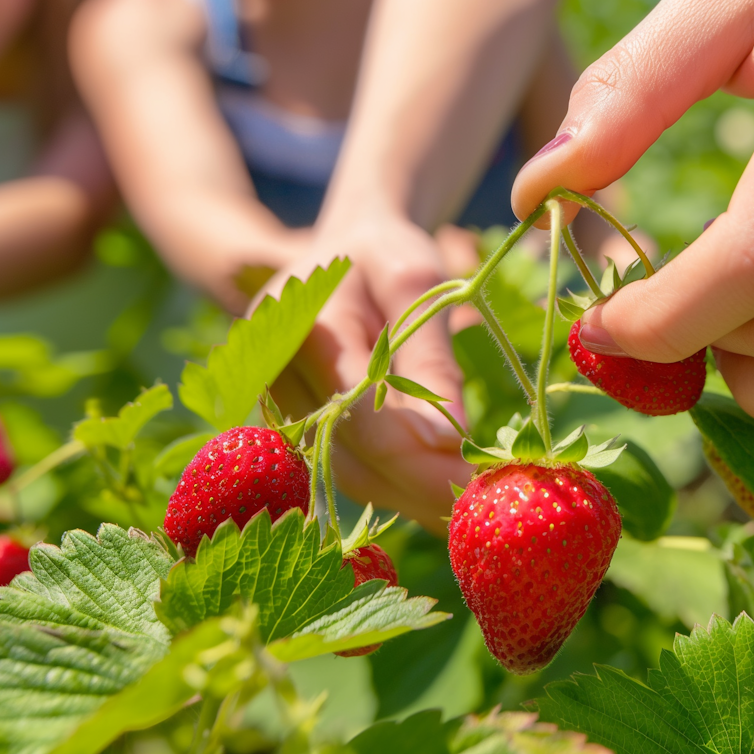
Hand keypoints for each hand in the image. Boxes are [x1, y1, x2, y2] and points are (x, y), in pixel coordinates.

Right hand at [260, 212, 470, 531]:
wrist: (348, 247)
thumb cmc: (387, 255)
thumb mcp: (419, 284)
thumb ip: (430, 360)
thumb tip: (449, 442)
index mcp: (300, 325)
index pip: (358, 412)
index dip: (416, 457)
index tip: (473, 481)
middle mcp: (272, 371)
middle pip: (348, 453)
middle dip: (418, 487)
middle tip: (481, 507)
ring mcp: (275, 403)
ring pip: (344, 472)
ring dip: (408, 496)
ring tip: (468, 506)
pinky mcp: (293, 424)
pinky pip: (345, 465)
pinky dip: (393, 485)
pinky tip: (437, 494)